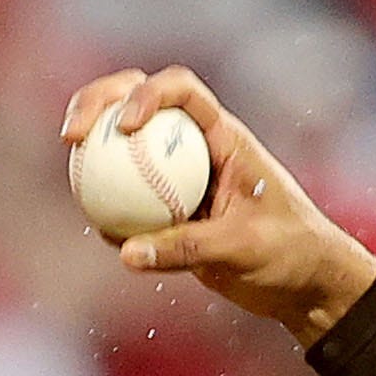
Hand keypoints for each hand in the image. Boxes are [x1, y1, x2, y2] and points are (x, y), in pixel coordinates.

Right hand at [60, 66, 375, 346]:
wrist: (304, 284)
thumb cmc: (290, 253)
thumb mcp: (244, 248)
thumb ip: (187, 248)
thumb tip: (125, 251)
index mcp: (225, 136)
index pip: (181, 91)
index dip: (146, 94)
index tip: (125, 126)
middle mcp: (197, 147)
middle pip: (137, 102)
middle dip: (97, 102)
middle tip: (71, 134)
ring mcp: (179, 176)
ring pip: (124, 149)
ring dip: (93, 150)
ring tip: (71, 169)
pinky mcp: (168, 210)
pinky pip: (128, 200)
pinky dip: (107, 205)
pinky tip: (101, 229)